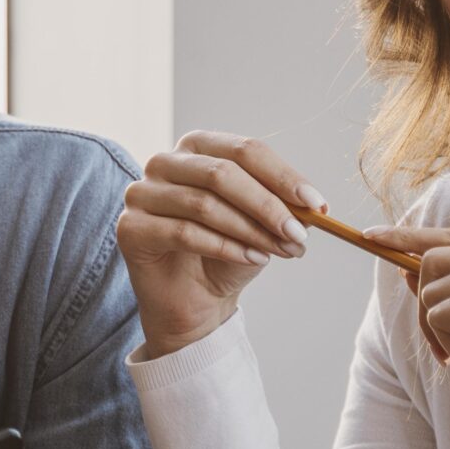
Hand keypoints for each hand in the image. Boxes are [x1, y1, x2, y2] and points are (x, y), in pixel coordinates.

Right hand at [117, 132, 324, 357]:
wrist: (194, 301)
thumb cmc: (226, 255)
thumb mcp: (261, 224)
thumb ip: (280, 207)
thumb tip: (312, 205)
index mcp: (198, 147)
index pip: (245, 150)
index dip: (284, 177)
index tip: (318, 205)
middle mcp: (165, 162)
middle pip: (222, 173)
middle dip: (267, 205)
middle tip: (299, 233)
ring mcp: (142, 193)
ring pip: (204, 204)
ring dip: (250, 230)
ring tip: (279, 251)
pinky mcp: (131, 228)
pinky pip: (184, 233)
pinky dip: (225, 247)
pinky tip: (251, 259)